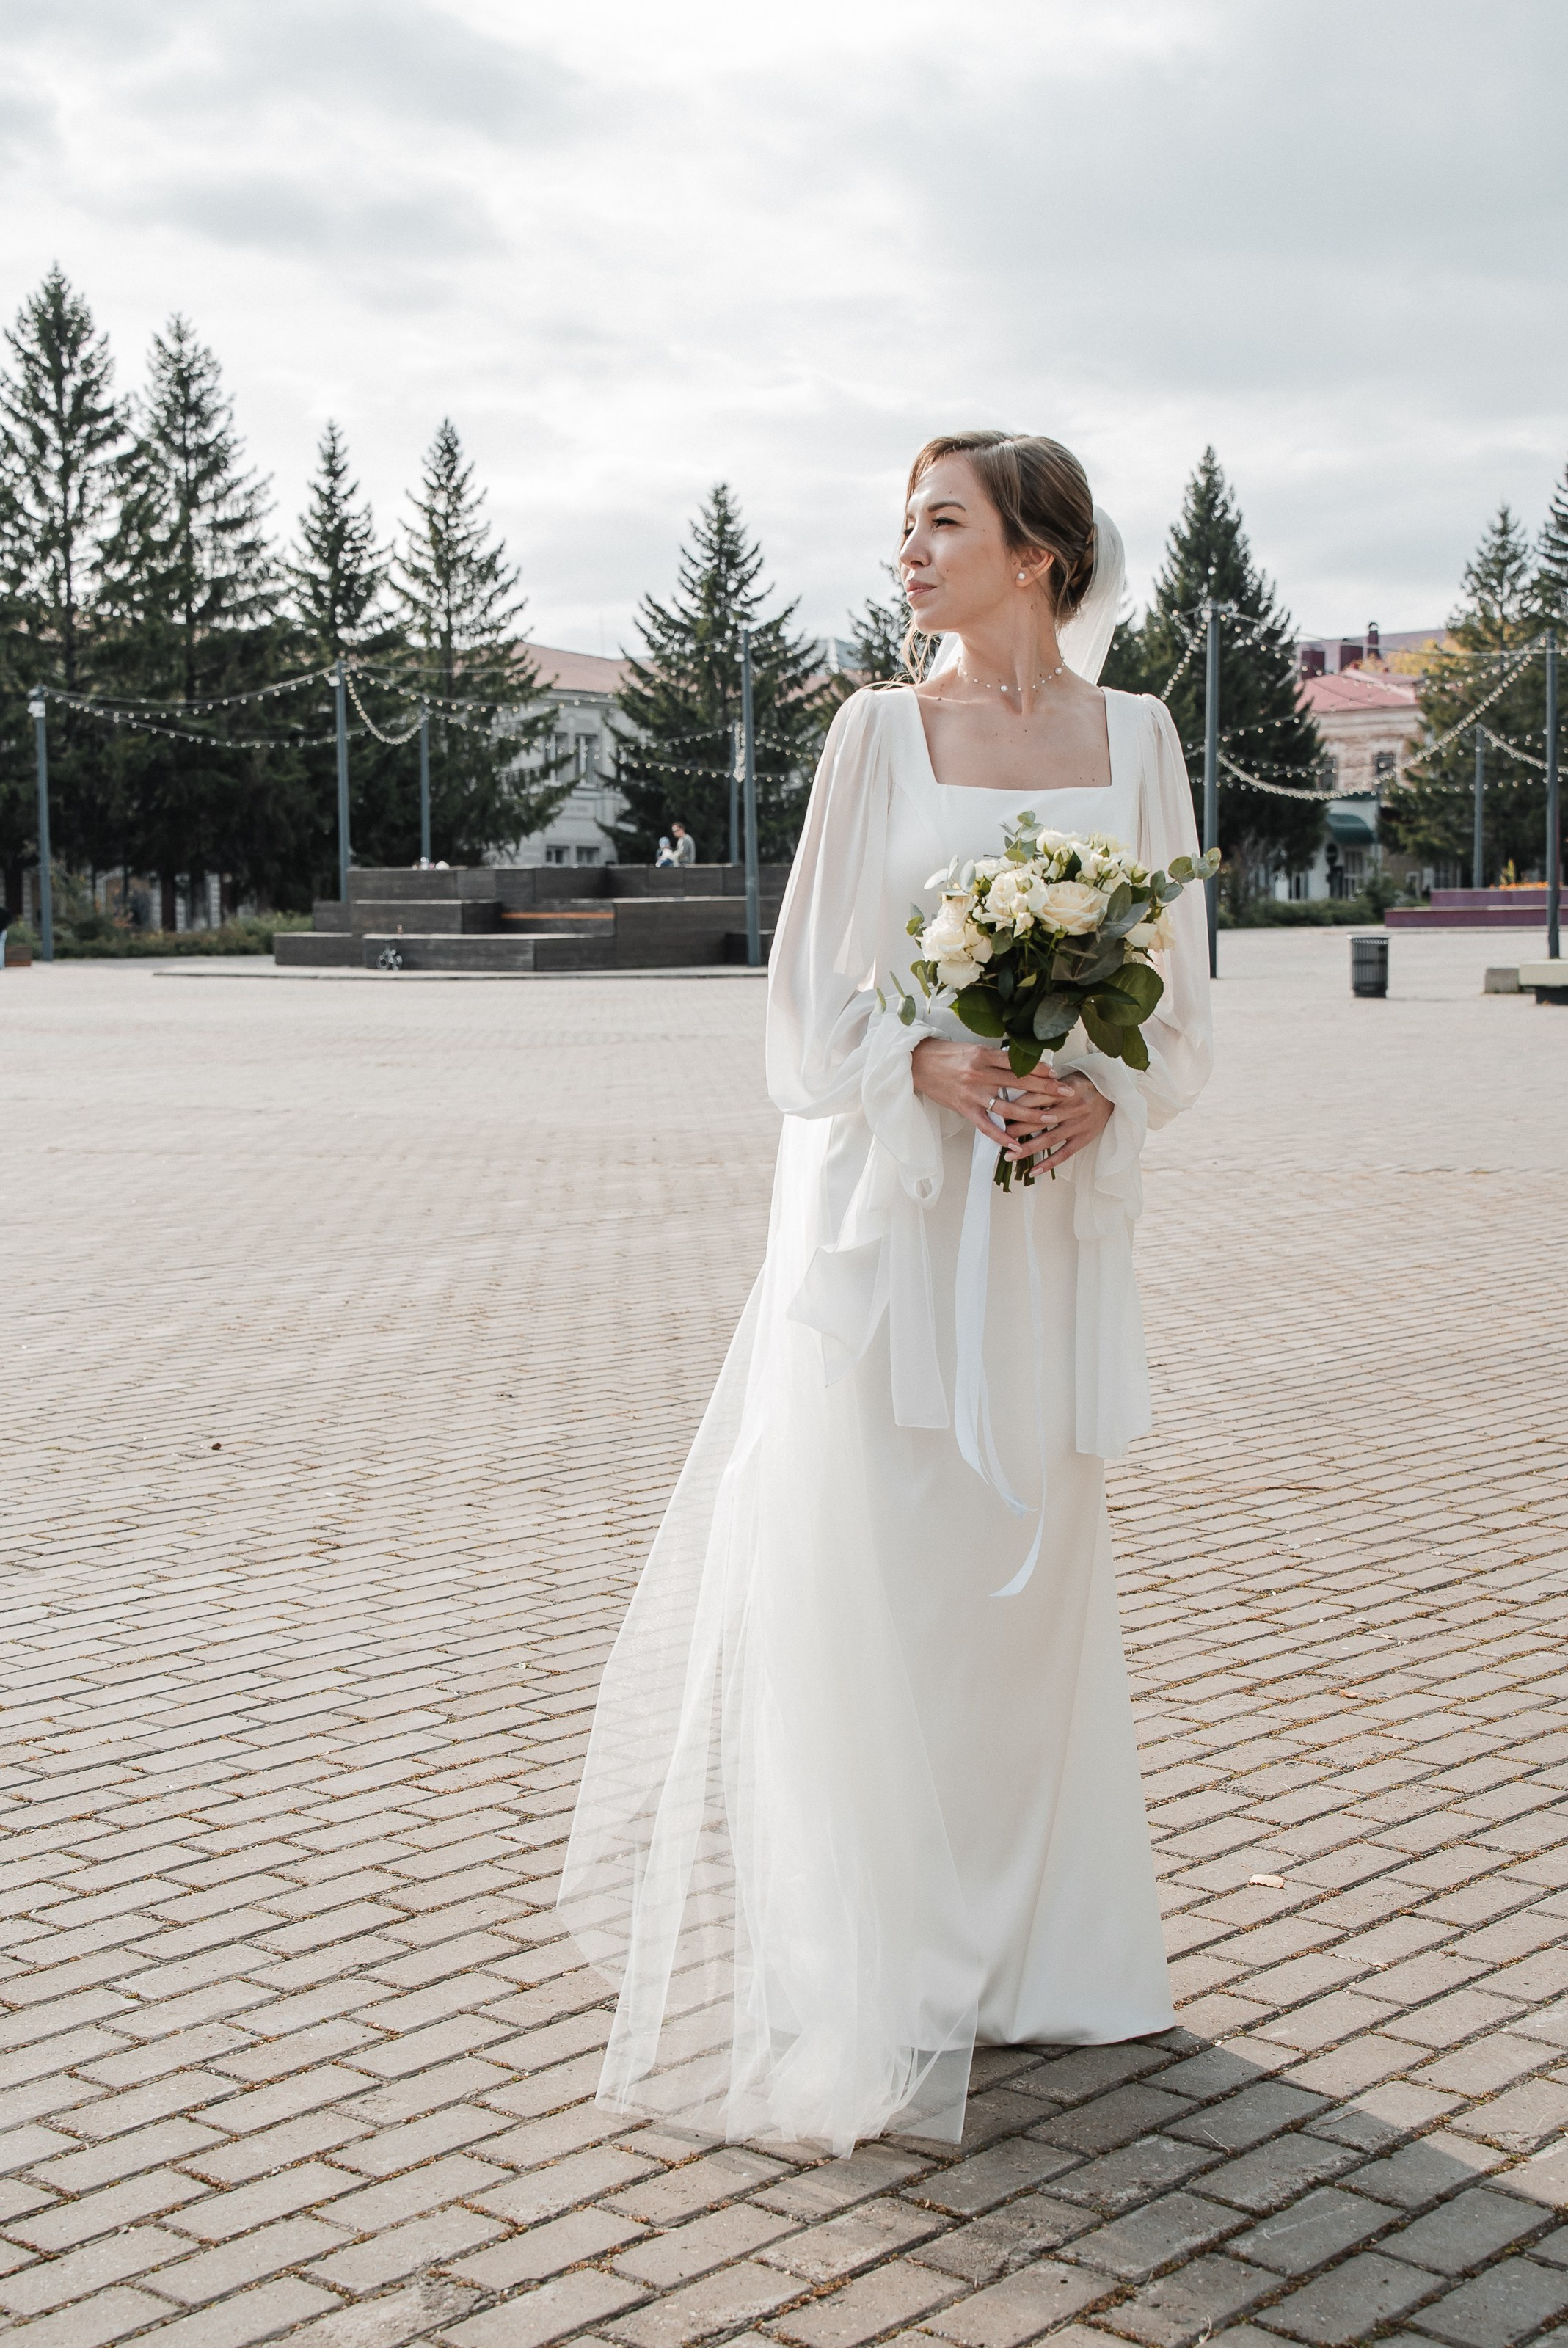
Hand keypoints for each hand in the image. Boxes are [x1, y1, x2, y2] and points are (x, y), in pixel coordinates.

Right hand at [910, 1042, 1113, 1169]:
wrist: (915, 1063)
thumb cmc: (944, 1055)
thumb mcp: (971, 1049)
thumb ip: (994, 1058)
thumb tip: (1019, 1064)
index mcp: (983, 1055)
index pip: (1018, 1063)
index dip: (1039, 1069)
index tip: (1057, 1074)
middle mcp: (979, 1074)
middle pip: (1019, 1083)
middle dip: (1046, 1089)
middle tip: (1067, 1094)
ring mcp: (972, 1093)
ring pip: (1007, 1106)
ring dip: (1031, 1114)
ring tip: (1051, 1118)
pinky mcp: (963, 1108)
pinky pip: (985, 1126)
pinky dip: (1001, 1136)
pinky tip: (1016, 1145)